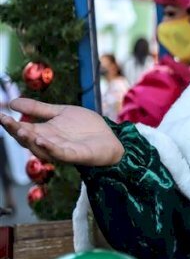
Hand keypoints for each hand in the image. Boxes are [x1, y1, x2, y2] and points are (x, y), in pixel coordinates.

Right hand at [0, 98, 123, 166]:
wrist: (109, 137)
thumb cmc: (85, 127)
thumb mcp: (61, 112)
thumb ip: (38, 109)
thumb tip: (12, 102)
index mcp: (44, 132)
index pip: (22, 129)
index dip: (10, 123)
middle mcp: (48, 143)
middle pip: (27, 139)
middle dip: (15, 131)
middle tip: (5, 121)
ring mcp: (61, 151)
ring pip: (40, 148)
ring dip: (29, 139)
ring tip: (20, 130)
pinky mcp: (74, 156)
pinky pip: (59, 153)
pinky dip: (49, 147)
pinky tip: (41, 140)